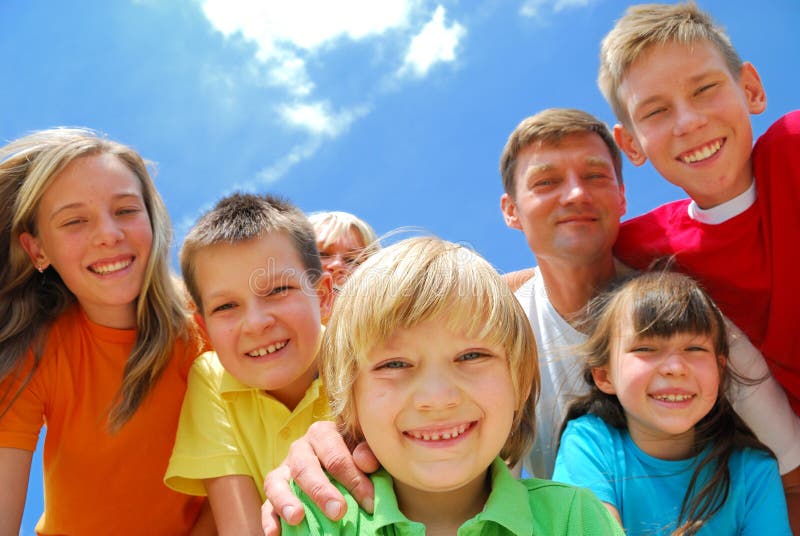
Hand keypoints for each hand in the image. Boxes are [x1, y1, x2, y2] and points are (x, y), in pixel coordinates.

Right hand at [261, 421, 377, 534]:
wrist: (339, 465)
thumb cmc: (356, 457)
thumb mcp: (364, 450)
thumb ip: (367, 452)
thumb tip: (366, 462)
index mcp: (323, 433)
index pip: (335, 454)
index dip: (353, 478)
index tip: (369, 503)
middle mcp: (300, 448)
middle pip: (304, 466)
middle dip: (320, 490)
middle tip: (338, 511)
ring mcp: (284, 470)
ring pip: (276, 482)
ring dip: (285, 501)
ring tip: (297, 518)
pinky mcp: (274, 492)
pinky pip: (266, 504)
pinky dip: (269, 519)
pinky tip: (274, 534)